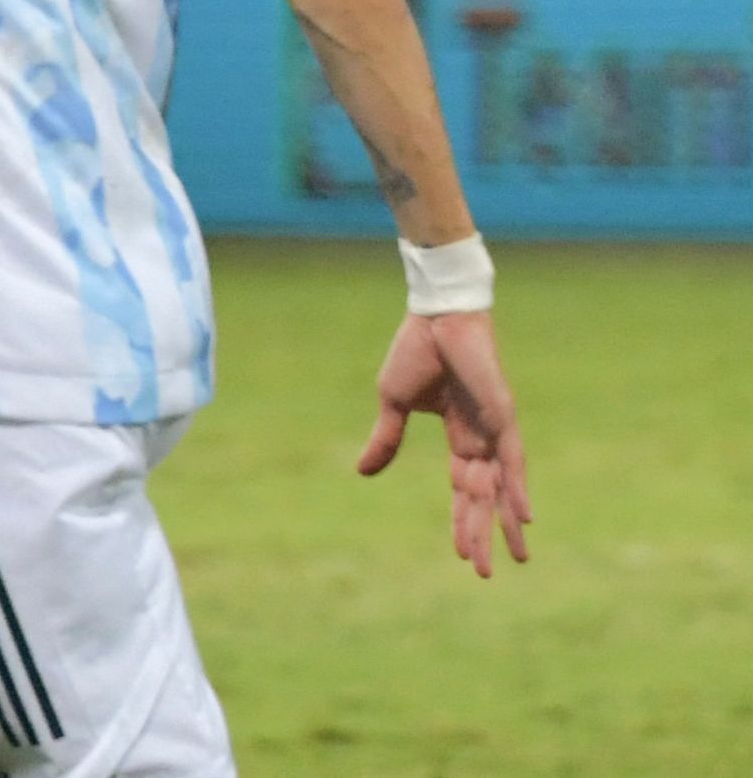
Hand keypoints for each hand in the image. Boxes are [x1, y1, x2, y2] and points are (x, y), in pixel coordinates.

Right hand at [356, 309, 532, 578]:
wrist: (436, 316)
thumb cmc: (416, 350)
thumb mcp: (394, 403)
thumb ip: (387, 438)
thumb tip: (362, 473)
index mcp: (460, 434)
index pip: (463, 487)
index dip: (461, 519)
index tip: (460, 553)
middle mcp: (482, 438)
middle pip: (483, 496)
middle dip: (483, 533)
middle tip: (485, 571)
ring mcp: (496, 429)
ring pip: (502, 487)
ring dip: (505, 523)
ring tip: (514, 558)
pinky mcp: (503, 416)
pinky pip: (513, 461)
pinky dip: (519, 489)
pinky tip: (523, 518)